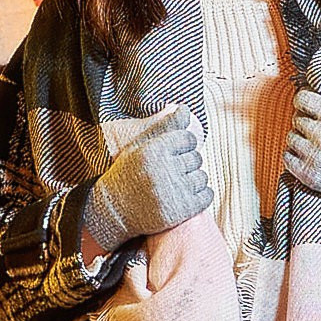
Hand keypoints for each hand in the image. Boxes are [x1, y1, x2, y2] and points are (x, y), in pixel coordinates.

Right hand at [81, 106, 212, 262]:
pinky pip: (207, 196)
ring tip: (176, 185)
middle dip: (187, 163)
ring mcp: (174, 191)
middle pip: (196, 157)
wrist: (113, 212)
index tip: (173, 154)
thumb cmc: (127, 174)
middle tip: (171, 172)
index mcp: (153, 150)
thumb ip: (164, 126)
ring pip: (202, 177)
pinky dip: (201, 196)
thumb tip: (185, 108)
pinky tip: (186, 196)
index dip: (183, 145)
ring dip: (193, 180)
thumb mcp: (139, 147)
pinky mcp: (181, 210)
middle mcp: (164, 169)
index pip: (188, 138)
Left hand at [282, 71, 320, 219]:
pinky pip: (287, 157)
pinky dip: (294, 157)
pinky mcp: (308, 175)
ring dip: (300, 140)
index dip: (305, 101)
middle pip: (296, 119)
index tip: (312, 108)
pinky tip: (311, 157)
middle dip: (306, 122)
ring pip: (291, 138)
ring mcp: (314, 157)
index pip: (302, 98)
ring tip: (319, 145)